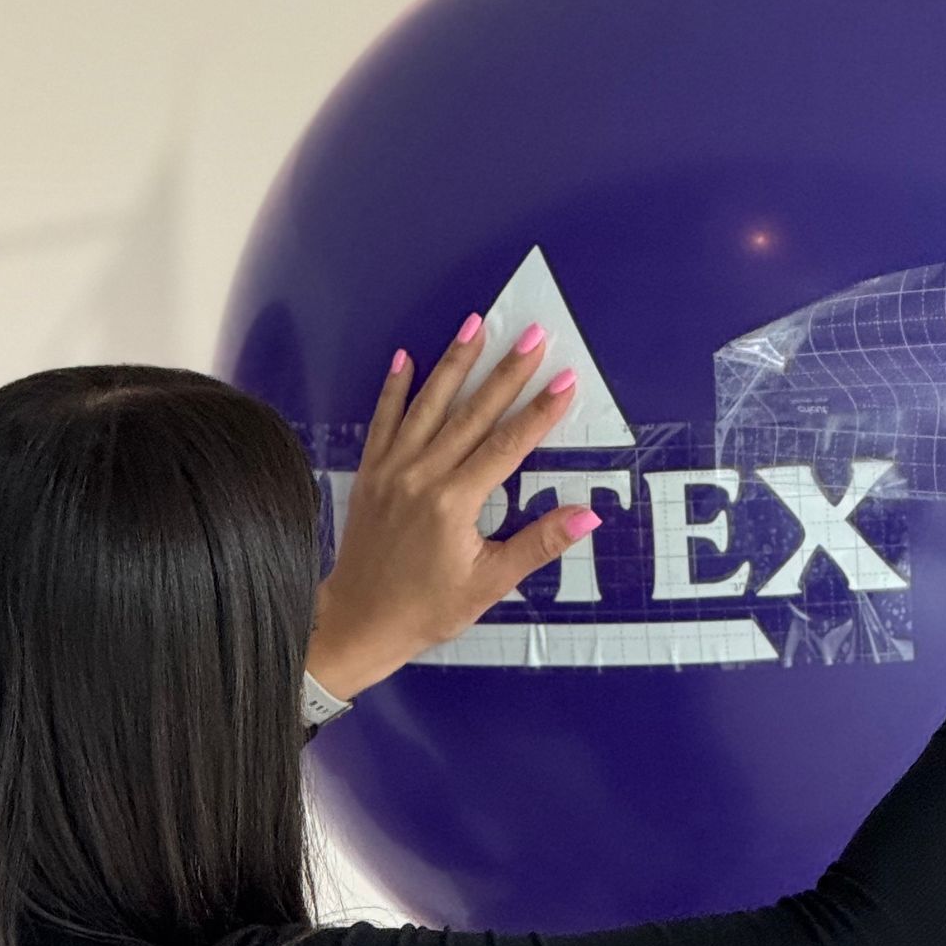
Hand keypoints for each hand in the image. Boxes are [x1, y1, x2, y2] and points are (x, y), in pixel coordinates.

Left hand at [307, 318, 596, 698]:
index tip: (565, 379)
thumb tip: (587, 516)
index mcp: (453, 503)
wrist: (358, 622)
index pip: (507, 446)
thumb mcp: (489, 584)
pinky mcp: (370, 474)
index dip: (539, 411)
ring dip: (455, 362)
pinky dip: (395, 388)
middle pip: (472, 413)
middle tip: (534, 333)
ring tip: (477, 323)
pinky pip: (383, 420)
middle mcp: (421, 476)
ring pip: (428, 405)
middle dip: (506, 371)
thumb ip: (537, 544)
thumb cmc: (426, 611)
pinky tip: (407, 357)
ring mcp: (392, 470)